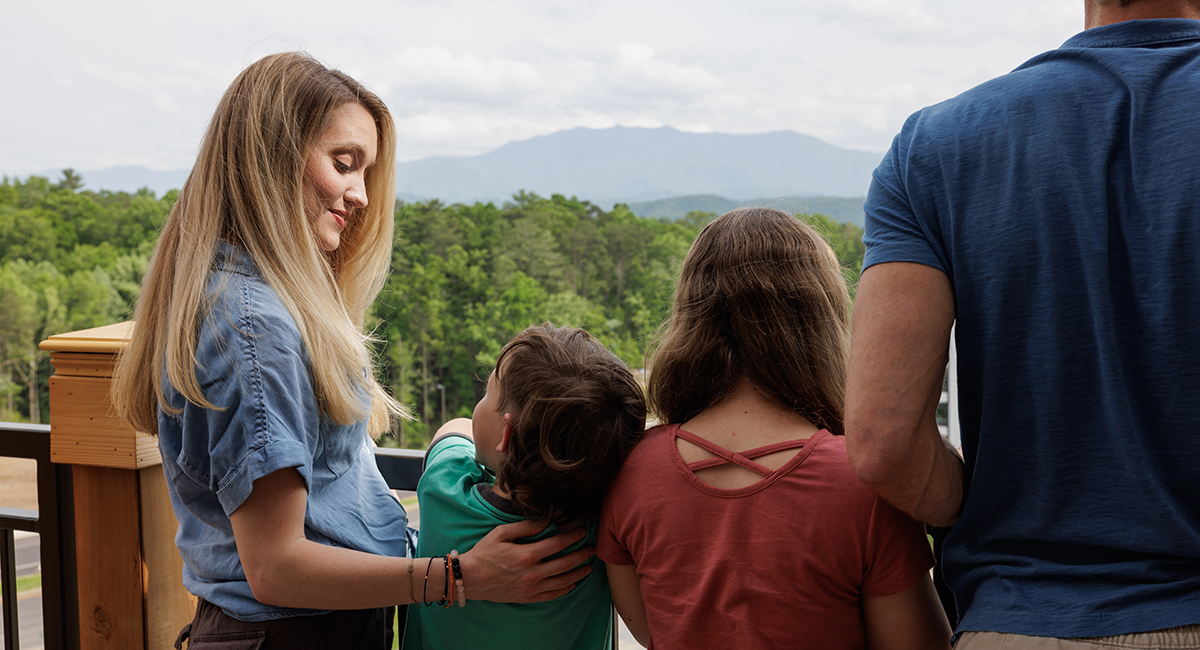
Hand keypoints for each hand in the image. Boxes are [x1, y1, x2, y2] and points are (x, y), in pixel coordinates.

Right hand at [458, 519, 593, 602]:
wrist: (470, 578)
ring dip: (579, 573)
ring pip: (563, 581)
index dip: (573, 536)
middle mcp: (532, 573)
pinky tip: (573, 583)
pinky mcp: (528, 597)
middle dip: (582, 555)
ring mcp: (531, 587)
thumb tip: (546, 519)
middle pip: (566, 563)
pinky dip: (565, 589)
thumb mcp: (502, 533)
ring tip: (589, 566)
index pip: (558, 543)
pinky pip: (552, 595)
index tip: (583, 531)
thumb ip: (525, 526)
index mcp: (527, 554)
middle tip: (593, 549)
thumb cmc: (484, 553)